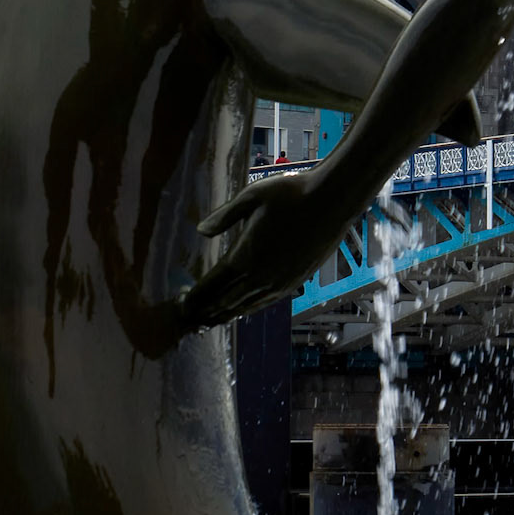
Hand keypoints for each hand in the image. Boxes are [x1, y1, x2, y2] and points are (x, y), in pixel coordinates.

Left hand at [180, 165, 346, 330]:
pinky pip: (263, 303)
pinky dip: (246, 309)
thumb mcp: (253, 196)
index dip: (195, 297)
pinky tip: (242, 308)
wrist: (333, 200)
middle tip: (189, 320)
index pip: (212, 285)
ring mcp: (278, 283)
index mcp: (246, 256)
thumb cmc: (292, 193)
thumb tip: (201, 230)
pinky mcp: (293, 282)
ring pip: (244, 307)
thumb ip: (225, 216)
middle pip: (225, 302)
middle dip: (205, 312)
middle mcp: (260, 276)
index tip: (181, 305)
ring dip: (225, 314)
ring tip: (210, 320)